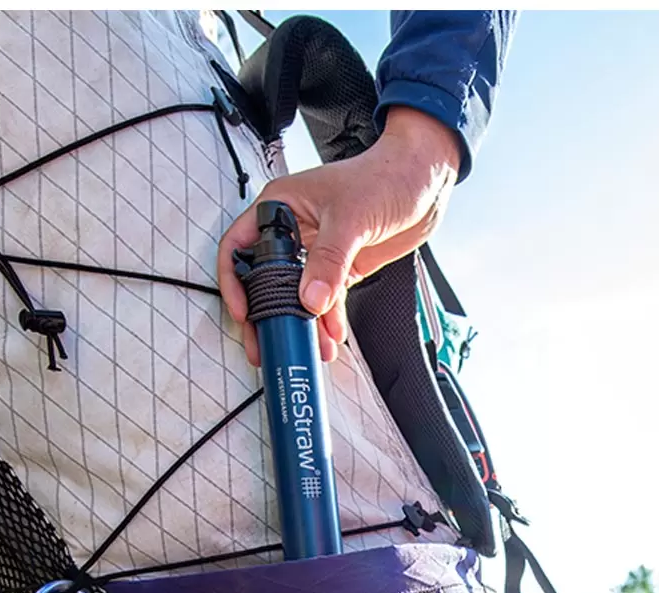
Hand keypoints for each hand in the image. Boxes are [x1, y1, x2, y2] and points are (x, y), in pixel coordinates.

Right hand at [217, 106, 461, 365]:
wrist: (422, 182)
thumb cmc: (384, 176)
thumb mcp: (351, 218)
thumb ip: (329, 261)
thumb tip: (311, 300)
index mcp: (281, 206)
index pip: (241, 246)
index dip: (235, 280)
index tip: (244, 312)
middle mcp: (294, 230)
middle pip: (266, 279)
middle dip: (268, 315)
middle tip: (267, 344)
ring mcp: (317, 251)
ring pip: (298, 295)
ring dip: (303, 324)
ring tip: (311, 349)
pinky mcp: (340, 267)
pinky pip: (326, 299)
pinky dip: (329, 320)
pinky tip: (333, 336)